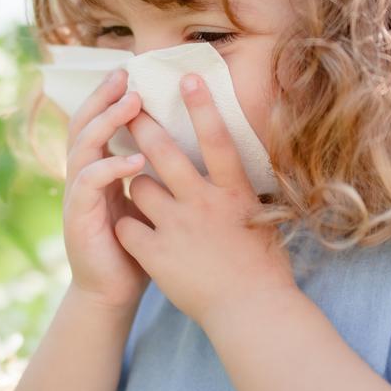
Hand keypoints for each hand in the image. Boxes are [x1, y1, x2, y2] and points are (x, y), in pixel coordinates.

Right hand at [60, 67, 154, 311]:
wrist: (115, 292)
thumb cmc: (138, 245)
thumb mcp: (149, 201)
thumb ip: (157, 172)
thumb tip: (191, 141)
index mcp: (99, 169)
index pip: (99, 122)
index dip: (110, 97)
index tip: (132, 71)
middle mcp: (83, 176)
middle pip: (84, 124)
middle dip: (103, 97)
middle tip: (125, 74)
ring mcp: (76, 196)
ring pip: (83, 147)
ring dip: (107, 122)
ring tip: (131, 104)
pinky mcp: (78, 218)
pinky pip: (89, 183)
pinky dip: (110, 167)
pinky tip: (133, 159)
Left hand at [113, 72, 296, 327]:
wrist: (251, 312)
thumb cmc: (263, 267)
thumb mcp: (262, 218)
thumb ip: (241, 191)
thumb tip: (234, 166)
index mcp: (234, 192)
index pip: (217, 139)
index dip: (202, 106)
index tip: (186, 78)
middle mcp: (204, 203)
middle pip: (165, 153)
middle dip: (142, 125)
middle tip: (129, 108)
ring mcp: (178, 228)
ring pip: (139, 186)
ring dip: (137, 184)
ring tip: (143, 192)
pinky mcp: (157, 254)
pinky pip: (127, 225)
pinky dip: (127, 225)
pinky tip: (133, 231)